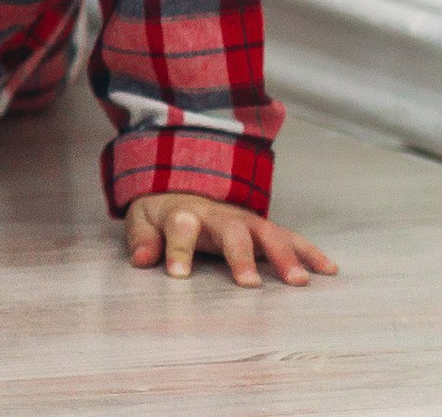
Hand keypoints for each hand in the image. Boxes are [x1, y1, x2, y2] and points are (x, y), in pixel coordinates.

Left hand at [123, 192, 336, 287]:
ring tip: (298, 282)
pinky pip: (290, 237)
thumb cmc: (164, 212)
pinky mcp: (264, 228)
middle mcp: (219, 216)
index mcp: (184, 213)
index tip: (177, 274)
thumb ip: (141, 238)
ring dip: (284, 256)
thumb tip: (141, 260)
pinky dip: (310, 252)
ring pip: (267, 234)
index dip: (177, 250)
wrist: (185, 185)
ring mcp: (245, 221)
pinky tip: (328, 269)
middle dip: (240, 257)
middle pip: (232, 231)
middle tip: (249, 284)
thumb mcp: (142, 218)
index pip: (180, 228)